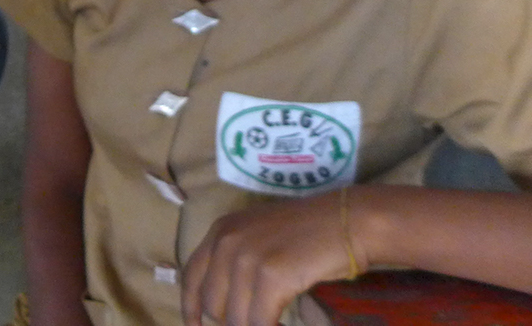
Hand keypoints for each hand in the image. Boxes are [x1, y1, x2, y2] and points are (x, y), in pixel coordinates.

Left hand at [182, 191, 356, 325]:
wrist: (347, 220)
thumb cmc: (309, 232)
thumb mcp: (259, 236)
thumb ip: (236, 260)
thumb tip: (226, 302)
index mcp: (220, 231)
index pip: (190, 276)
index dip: (189, 306)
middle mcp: (226, 242)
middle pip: (212, 303)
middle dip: (232, 322)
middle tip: (254, 322)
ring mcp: (247, 258)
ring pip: (236, 318)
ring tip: (273, 322)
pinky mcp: (271, 276)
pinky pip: (260, 322)